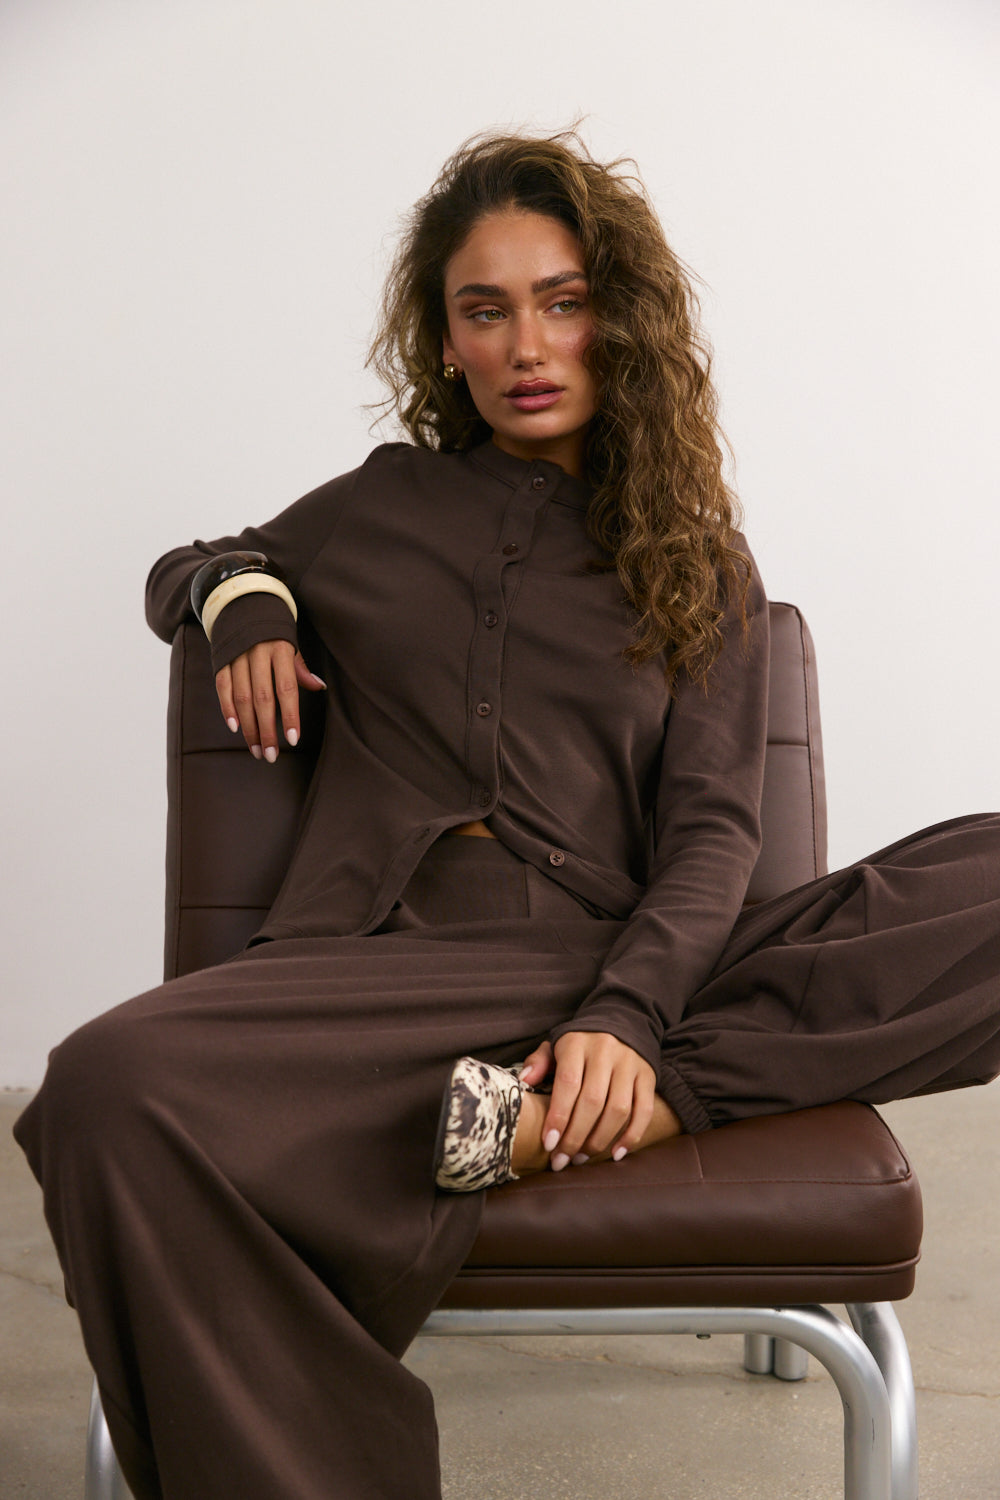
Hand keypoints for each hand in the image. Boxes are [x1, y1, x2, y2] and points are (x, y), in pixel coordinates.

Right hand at [215, 640, 325, 760]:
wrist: (243, 602)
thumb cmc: (273, 630)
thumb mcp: (291, 644)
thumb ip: (300, 668)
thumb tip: (319, 687)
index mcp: (280, 649)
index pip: (287, 688)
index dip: (290, 716)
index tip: (293, 739)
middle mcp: (257, 653)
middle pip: (263, 699)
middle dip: (267, 730)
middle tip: (271, 755)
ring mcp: (237, 656)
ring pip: (242, 697)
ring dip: (249, 727)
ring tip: (256, 749)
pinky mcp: (220, 659)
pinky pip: (222, 687)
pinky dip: (227, 708)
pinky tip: (235, 727)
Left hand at [521, 1032, 656, 1170]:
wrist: (622, 1020)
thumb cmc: (580, 1043)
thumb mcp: (555, 1045)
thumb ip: (539, 1062)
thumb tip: (524, 1081)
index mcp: (577, 1044)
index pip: (568, 1083)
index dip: (558, 1116)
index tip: (548, 1144)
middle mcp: (606, 1052)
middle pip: (592, 1101)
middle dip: (575, 1137)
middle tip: (562, 1160)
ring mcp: (630, 1064)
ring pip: (618, 1110)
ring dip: (599, 1140)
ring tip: (582, 1158)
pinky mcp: (648, 1076)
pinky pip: (644, 1111)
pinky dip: (631, 1136)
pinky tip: (615, 1154)